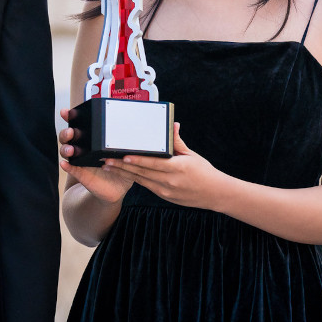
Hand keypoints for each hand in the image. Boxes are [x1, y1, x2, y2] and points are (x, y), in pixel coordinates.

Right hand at [57, 108, 133, 204]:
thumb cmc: (122, 165)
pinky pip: (71, 168)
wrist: (119, 187)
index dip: (69, 116)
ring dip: (66, 148)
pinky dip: (67, 166)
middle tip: (72, 132)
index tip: (66, 112)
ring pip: (66, 151)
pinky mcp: (80, 173)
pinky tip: (65, 164)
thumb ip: (126, 140)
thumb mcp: (125, 150)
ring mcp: (80, 160)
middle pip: (68, 136)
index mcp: (92, 138)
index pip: (78, 124)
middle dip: (66, 132)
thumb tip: (133, 126)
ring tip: (71, 149)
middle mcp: (83, 147)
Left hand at [101, 123, 223, 208]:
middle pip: (142, 173)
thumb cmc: (204, 172)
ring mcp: (166, 191)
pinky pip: (146, 186)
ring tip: (108, 168)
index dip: (137, 161)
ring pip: (140, 181)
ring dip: (123, 174)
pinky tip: (122, 174)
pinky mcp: (164, 196)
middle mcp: (170, 181)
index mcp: (177, 168)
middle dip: (122, 167)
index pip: (153, 163)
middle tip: (106, 161)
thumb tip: (173, 124)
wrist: (215, 194)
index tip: (123, 156)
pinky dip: (134, 179)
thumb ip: (177, 142)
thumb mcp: (192, 155)